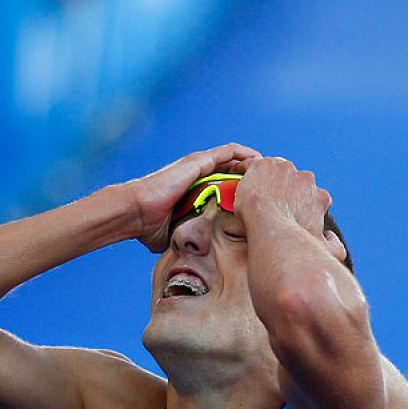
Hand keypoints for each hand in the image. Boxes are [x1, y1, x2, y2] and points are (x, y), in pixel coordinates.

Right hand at [121, 144, 259, 251]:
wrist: (136, 212)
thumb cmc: (149, 225)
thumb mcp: (176, 232)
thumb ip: (188, 238)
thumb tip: (194, 256)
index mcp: (194, 186)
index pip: (223, 181)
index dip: (242, 185)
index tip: (259, 196)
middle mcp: (197, 172)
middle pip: (232, 167)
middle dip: (252, 173)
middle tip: (271, 182)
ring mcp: (197, 164)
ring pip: (233, 157)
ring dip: (251, 161)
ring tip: (270, 168)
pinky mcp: (198, 161)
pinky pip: (228, 152)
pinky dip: (244, 154)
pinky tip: (258, 159)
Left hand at [235, 157, 332, 238]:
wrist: (272, 231)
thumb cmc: (295, 243)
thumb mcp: (323, 250)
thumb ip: (334, 246)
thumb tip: (332, 237)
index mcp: (319, 196)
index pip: (311, 195)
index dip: (298, 203)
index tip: (287, 212)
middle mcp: (306, 179)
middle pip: (293, 180)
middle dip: (282, 189)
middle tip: (267, 202)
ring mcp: (284, 169)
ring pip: (274, 170)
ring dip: (266, 178)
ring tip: (253, 192)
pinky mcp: (264, 165)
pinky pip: (251, 164)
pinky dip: (244, 170)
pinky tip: (237, 181)